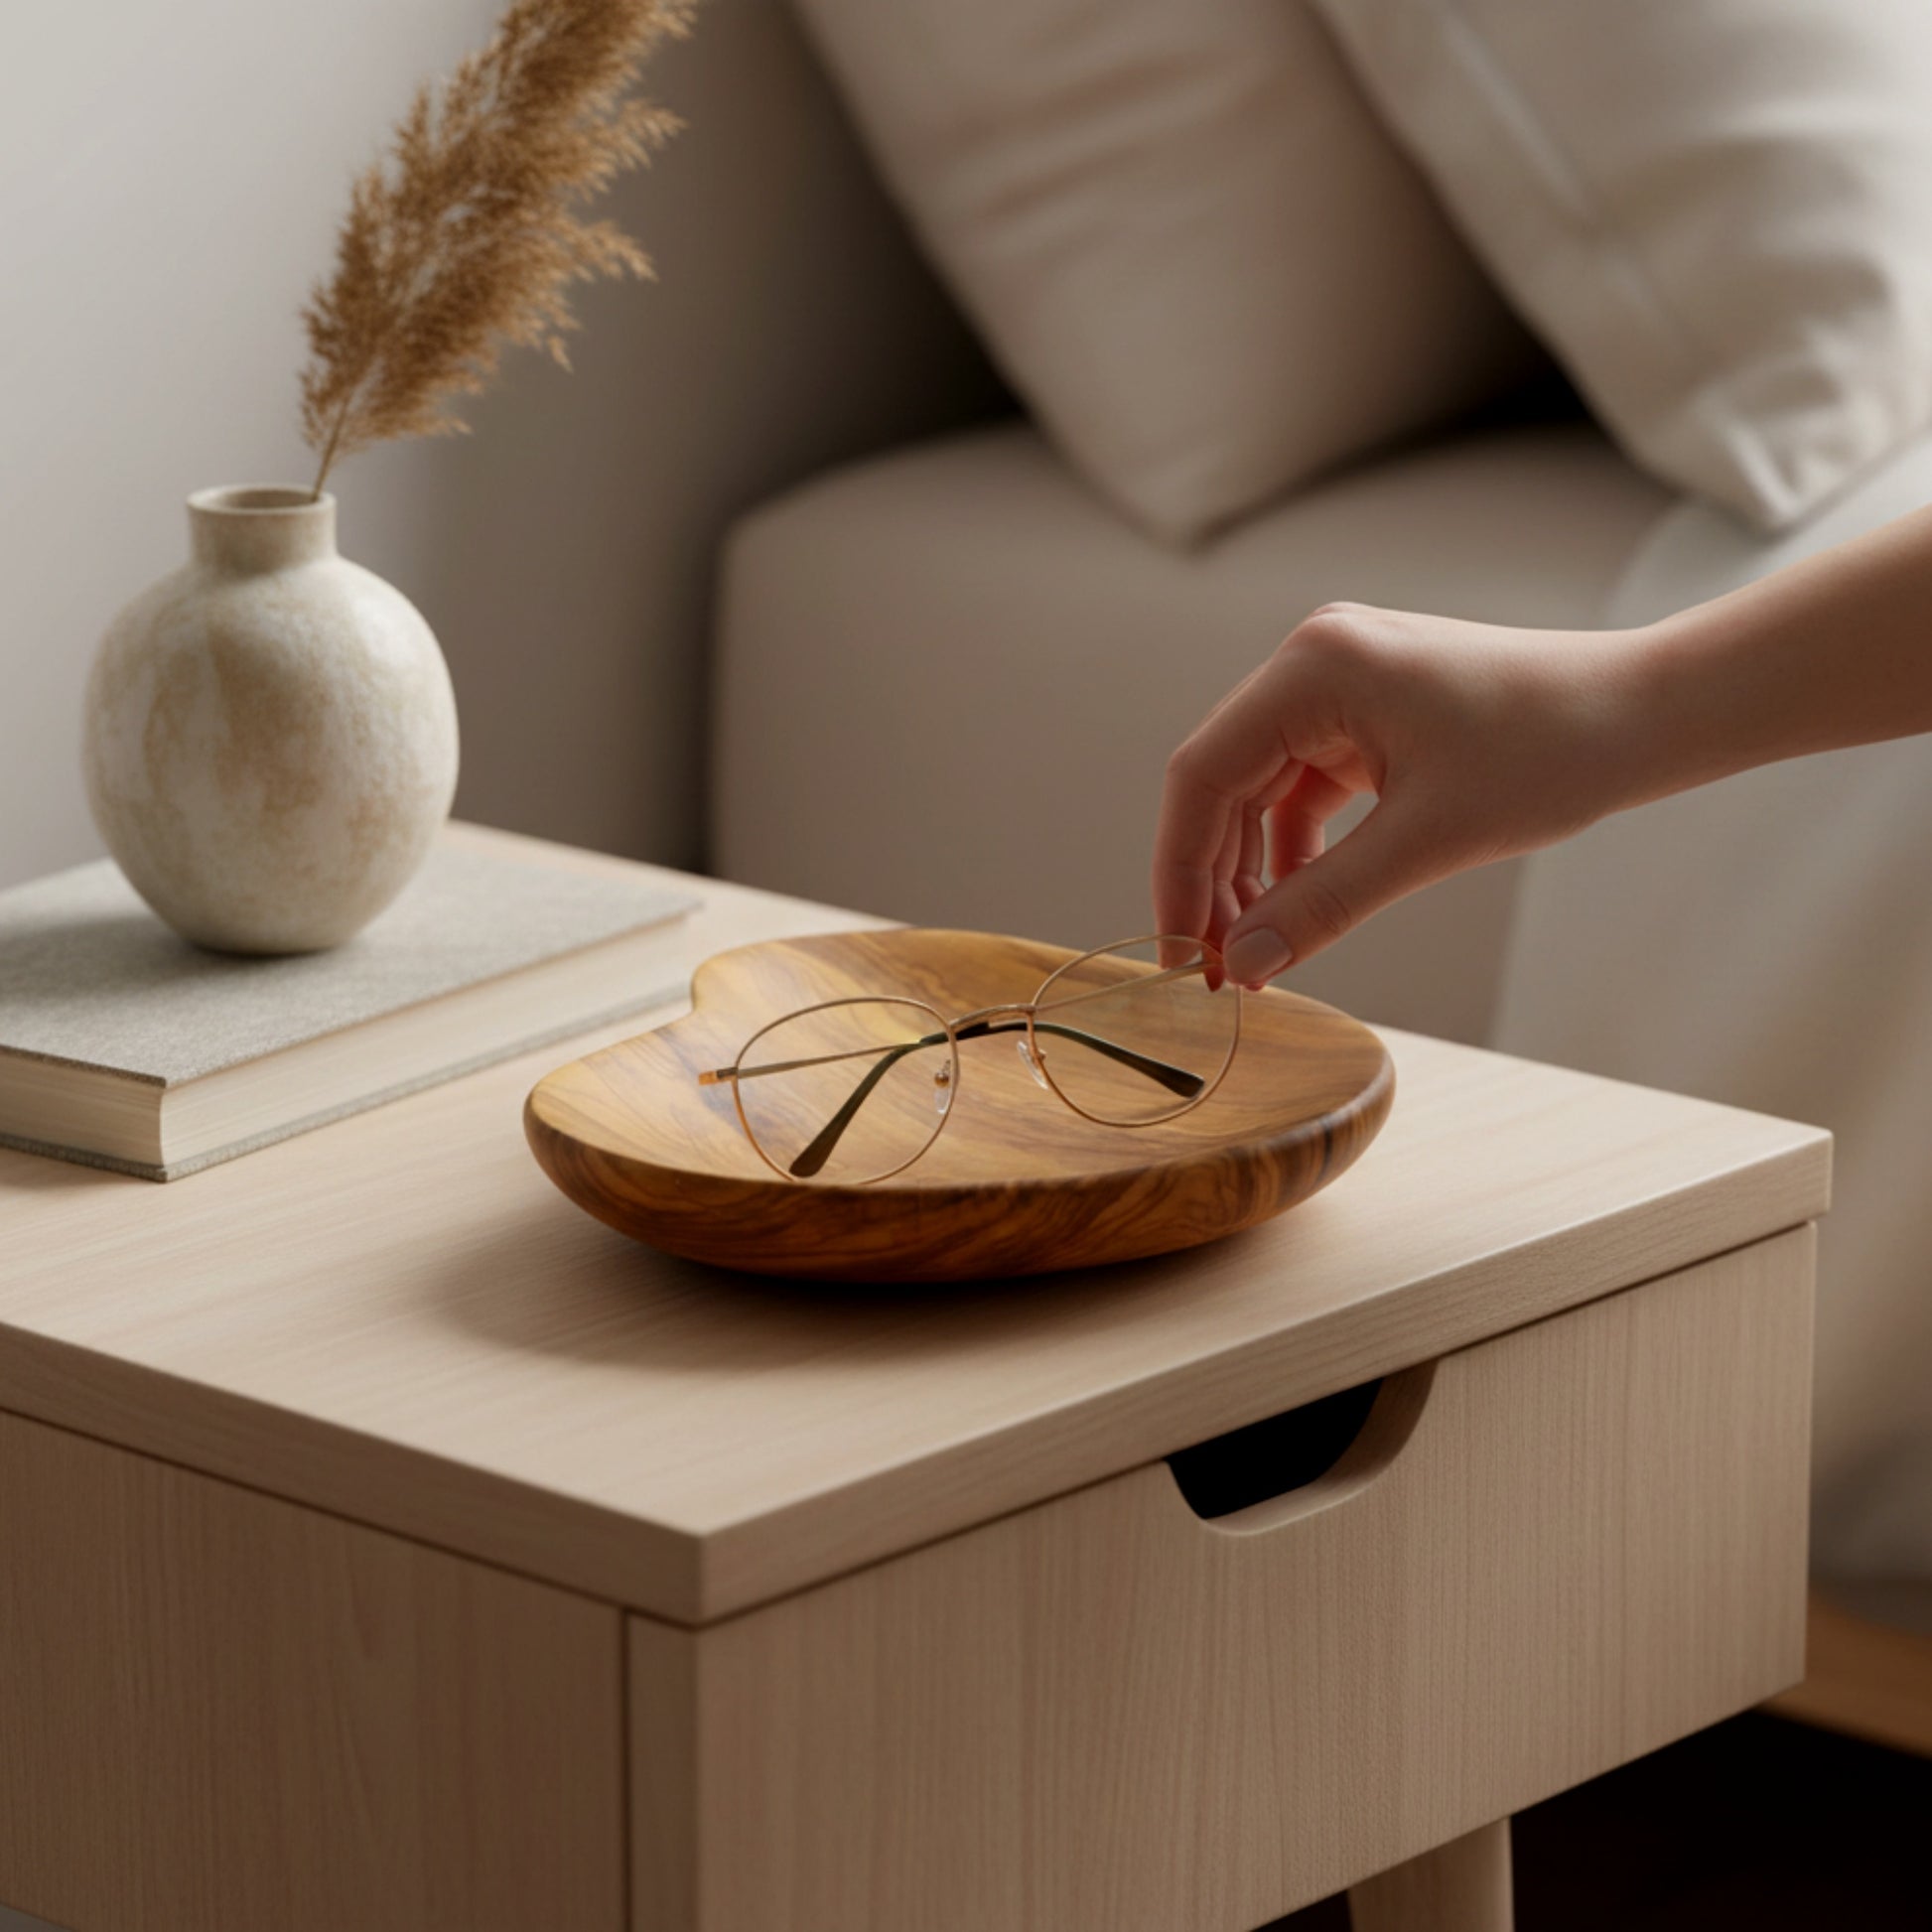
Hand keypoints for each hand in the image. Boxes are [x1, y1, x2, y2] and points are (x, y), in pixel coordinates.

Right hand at [1153, 603, 1654, 985]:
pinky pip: (1302, 790)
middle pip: (1221, 782)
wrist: (1645, 712)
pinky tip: (1295, 910)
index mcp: (1313, 668)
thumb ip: (1323, 904)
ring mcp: (1338, 686)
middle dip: (1213, 879)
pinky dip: (1293, 852)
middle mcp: (1311, 663)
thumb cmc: (1552, 752)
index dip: (1179, 869)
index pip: (1202, 774)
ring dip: (1250, 872)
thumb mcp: (1426, 842)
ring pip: (1257, 792)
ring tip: (1253, 953)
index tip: (1179, 950)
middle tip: (1216, 970)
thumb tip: (1243, 966)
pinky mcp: (1366, 716)